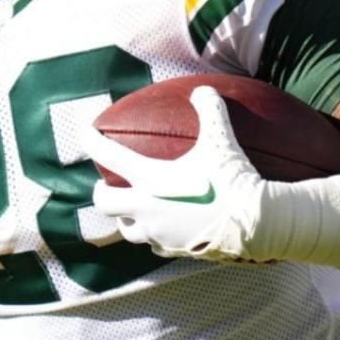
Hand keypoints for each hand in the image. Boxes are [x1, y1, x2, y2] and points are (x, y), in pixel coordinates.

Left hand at [85, 86, 267, 261]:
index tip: (84, 133)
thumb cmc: (233, 178)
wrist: (255, 223)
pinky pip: (154, 244)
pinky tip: (163, 228)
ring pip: (127, 230)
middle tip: (105, 185)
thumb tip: (204, 90)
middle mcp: (146, 209)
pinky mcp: (174, 249)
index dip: (91, 142)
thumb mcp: (221, 139)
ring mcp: (158, 233)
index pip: (108, 157)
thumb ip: (210, 110)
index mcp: (149, 179)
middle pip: (105, 203)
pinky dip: (153, 235)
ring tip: (131, 210)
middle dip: (102, 192)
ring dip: (125, 218)